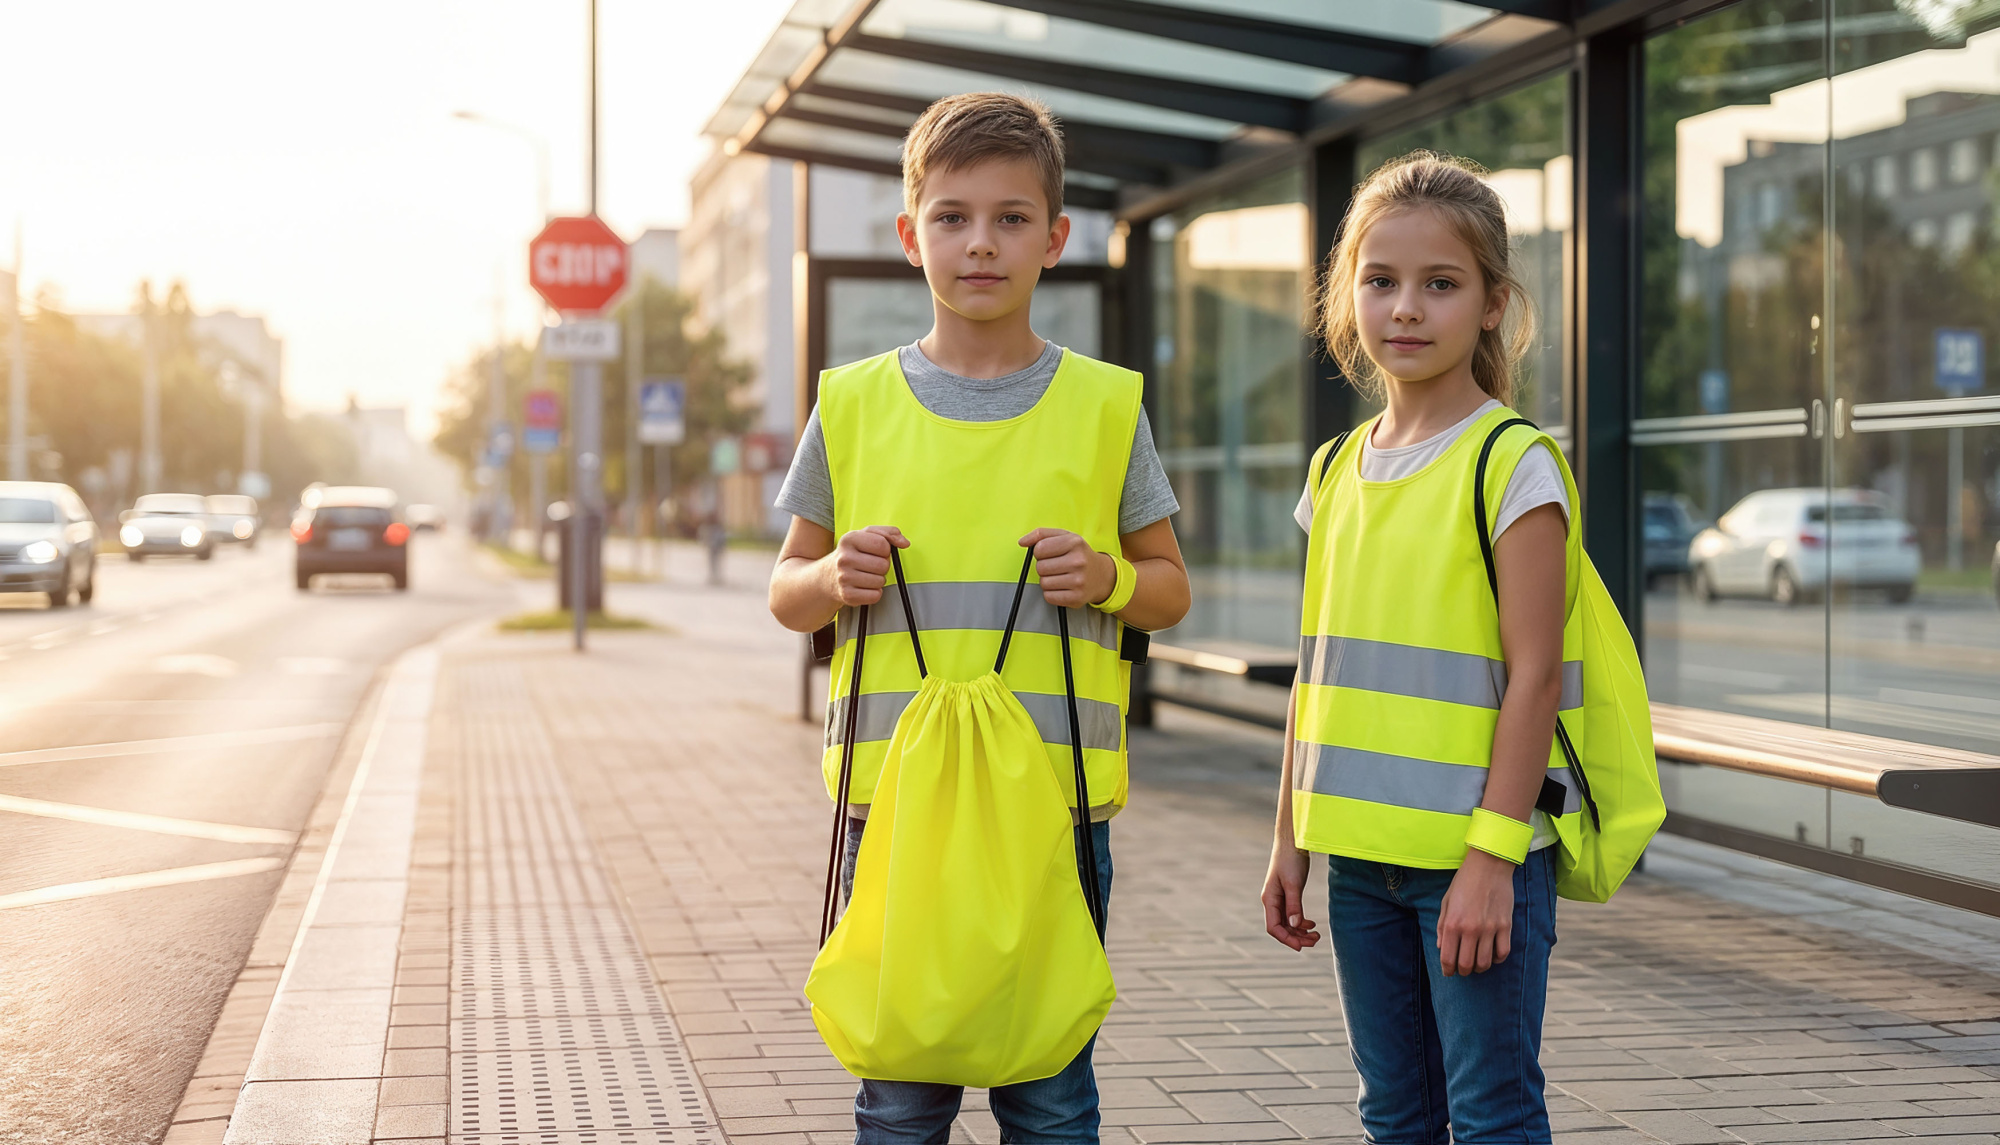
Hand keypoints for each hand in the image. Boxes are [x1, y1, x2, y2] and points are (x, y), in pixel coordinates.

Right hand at [828, 526, 907, 606]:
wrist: (827, 576)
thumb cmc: (851, 554)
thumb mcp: (865, 536)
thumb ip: (888, 533)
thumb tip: (904, 542)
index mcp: (849, 539)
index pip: (882, 544)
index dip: (885, 549)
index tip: (876, 551)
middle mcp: (844, 558)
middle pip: (883, 565)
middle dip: (882, 566)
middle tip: (870, 565)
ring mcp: (844, 578)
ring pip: (881, 581)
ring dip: (878, 580)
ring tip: (865, 575)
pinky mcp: (847, 595)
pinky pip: (875, 595)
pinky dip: (874, 593)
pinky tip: (863, 586)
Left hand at [1020, 528, 1114, 607]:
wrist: (1102, 575)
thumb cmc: (1080, 555)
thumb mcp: (1064, 537)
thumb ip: (1041, 535)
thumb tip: (1022, 541)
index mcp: (1074, 543)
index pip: (1040, 548)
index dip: (1040, 552)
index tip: (1050, 554)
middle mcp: (1078, 561)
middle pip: (1040, 567)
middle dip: (1044, 567)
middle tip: (1057, 566)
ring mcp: (1078, 581)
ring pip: (1043, 583)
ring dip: (1048, 581)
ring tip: (1061, 576)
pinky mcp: (1076, 598)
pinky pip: (1049, 597)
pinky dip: (1052, 593)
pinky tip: (1063, 586)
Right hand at [1261, 845, 1319, 950]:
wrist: (1292, 841)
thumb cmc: (1290, 859)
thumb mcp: (1294, 883)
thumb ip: (1294, 905)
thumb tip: (1295, 925)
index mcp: (1269, 899)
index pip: (1273, 928)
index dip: (1286, 939)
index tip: (1302, 947)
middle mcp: (1272, 901)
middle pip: (1281, 928)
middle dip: (1296, 937)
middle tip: (1315, 940)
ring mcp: (1279, 898)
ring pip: (1287, 923)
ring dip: (1300, 931)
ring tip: (1316, 935)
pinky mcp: (1287, 894)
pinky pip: (1291, 914)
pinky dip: (1301, 922)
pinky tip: (1311, 923)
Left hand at [1437, 848, 1514, 975]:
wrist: (1488, 866)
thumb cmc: (1464, 882)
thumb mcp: (1446, 902)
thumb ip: (1442, 927)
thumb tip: (1442, 948)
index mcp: (1452, 924)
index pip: (1448, 958)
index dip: (1447, 970)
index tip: (1448, 972)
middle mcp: (1470, 929)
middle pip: (1467, 965)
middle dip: (1463, 971)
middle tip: (1463, 969)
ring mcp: (1489, 929)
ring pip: (1485, 963)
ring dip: (1480, 967)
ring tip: (1477, 963)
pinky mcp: (1505, 926)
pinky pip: (1503, 953)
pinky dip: (1497, 959)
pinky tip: (1493, 955)